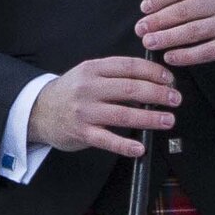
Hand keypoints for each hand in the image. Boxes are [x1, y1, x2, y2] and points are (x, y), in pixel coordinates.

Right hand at [32, 55, 180, 158]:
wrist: (39, 111)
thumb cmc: (72, 93)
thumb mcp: (89, 75)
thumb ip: (116, 76)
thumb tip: (153, 83)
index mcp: (94, 69)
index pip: (129, 66)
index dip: (154, 72)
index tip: (169, 79)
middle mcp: (89, 88)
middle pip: (130, 88)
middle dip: (158, 94)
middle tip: (175, 99)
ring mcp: (85, 111)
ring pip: (123, 114)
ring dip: (150, 118)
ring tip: (168, 120)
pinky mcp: (82, 132)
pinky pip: (107, 140)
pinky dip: (125, 145)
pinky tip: (140, 148)